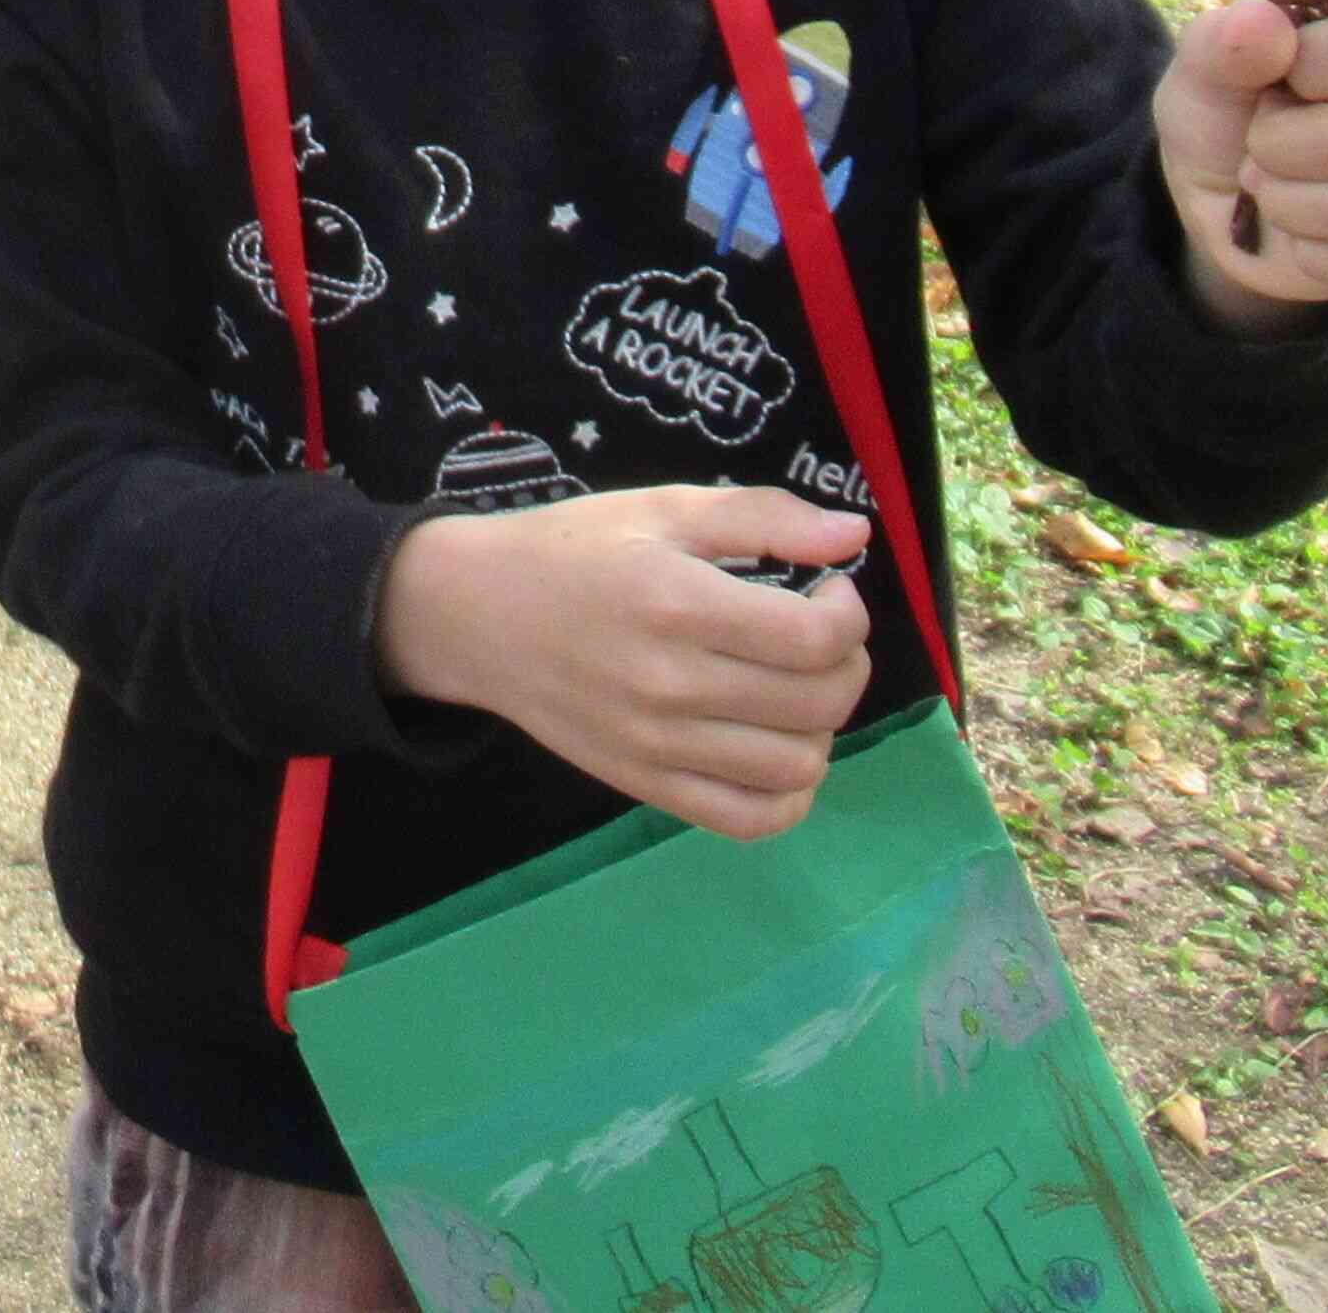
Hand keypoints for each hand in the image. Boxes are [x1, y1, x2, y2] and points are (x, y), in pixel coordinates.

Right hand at [375, 489, 873, 839]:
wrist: (472, 613)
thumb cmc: (571, 549)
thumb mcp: (661, 508)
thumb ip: (762, 515)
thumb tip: (855, 534)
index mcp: (677, 604)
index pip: (816, 638)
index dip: (849, 613)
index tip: (829, 589)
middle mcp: (670, 685)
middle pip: (818, 703)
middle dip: (845, 663)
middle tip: (818, 632)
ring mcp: (656, 746)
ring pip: (797, 767)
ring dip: (822, 727)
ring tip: (794, 687)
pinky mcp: (644, 786)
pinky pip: (749, 819)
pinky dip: (789, 794)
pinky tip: (778, 747)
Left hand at [1154, 0, 1327, 324]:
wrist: (1233, 205)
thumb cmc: (1225, 118)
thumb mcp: (1201, 75)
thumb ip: (1222, 43)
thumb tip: (1264, 23)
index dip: (1306, 72)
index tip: (1274, 83)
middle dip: (1278, 157)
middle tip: (1259, 148)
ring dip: (1293, 210)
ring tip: (1277, 190)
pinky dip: (1321, 259)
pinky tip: (1307, 237)